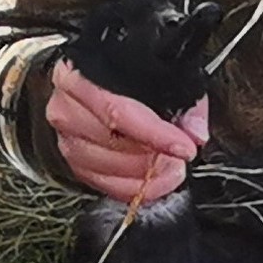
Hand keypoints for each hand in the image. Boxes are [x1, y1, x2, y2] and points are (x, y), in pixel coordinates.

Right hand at [45, 58, 208, 204]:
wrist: (98, 81)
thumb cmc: (127, 76)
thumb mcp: (162, 74)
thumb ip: (184, 101)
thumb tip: (195, 133)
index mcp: (82, 75)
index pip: (118, 111)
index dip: (155, 134)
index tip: (183, 147)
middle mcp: (67, 105)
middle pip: (113, 142)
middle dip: (154, 157)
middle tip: (180, 159)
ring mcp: (67, 136)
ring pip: (108, 167)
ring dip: (146, 176)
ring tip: (170, 169)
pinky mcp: (73, 160)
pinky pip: (102, 184)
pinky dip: (132, 188)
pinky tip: (152, 182)